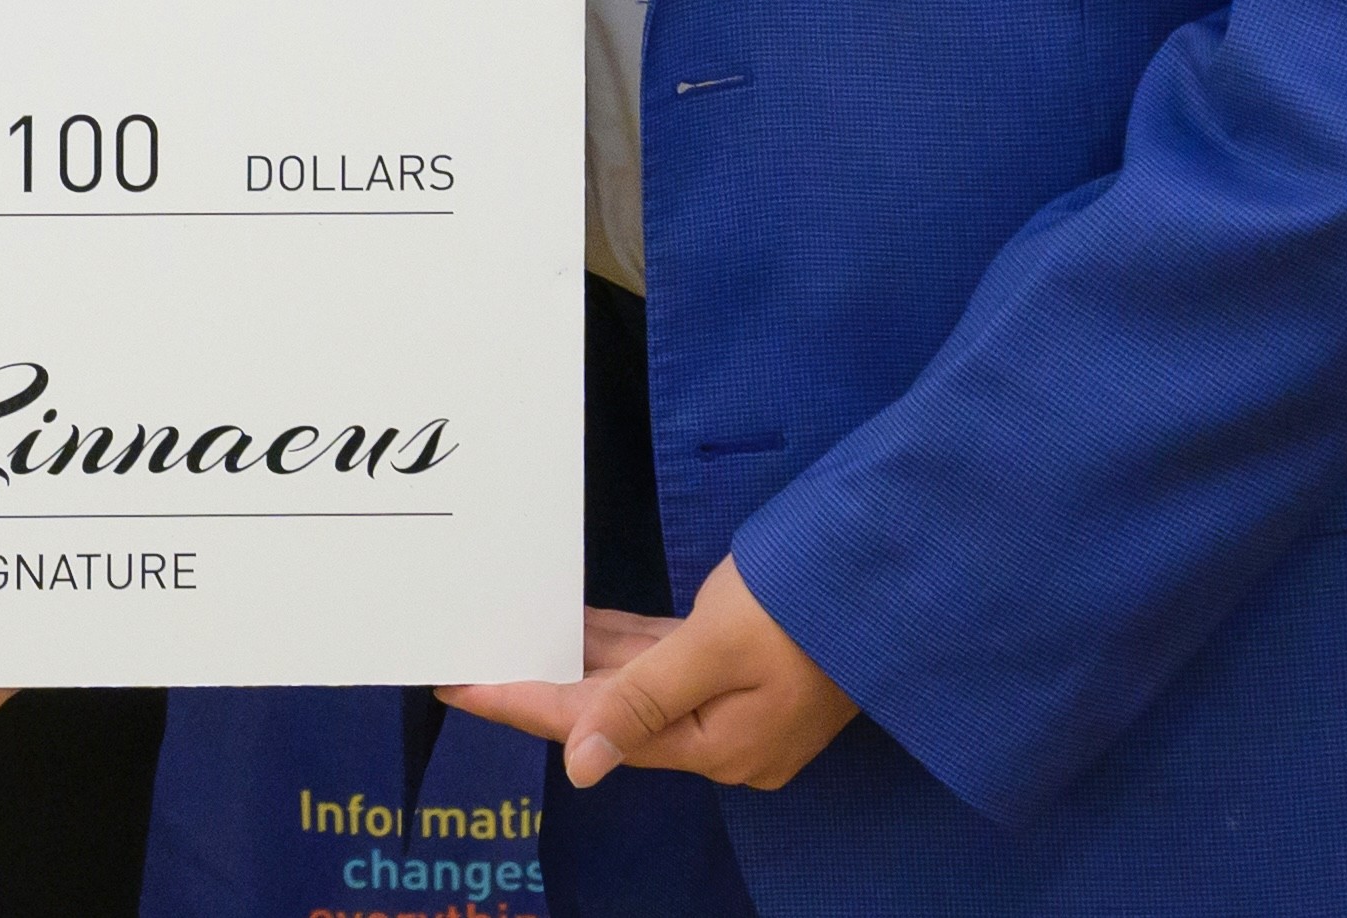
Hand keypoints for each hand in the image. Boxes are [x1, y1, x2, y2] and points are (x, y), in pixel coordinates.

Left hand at [438, 556, 857, 792]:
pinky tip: (571, 622)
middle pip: (609, 711)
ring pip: (634, 683)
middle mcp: (721, 738)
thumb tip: (581, 766)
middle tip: (465, 658)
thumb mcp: (715, 649)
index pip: (594, 727)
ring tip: (504, 636)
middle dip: (537, 684)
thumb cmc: (803, 608)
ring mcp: (734, 706)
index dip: (521, 705)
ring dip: (574, 661)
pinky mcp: (742, 670)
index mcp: (716, 747)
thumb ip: (643, 701)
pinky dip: (618, 643)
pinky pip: (663, 661)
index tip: (455, 688)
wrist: (891, 580)